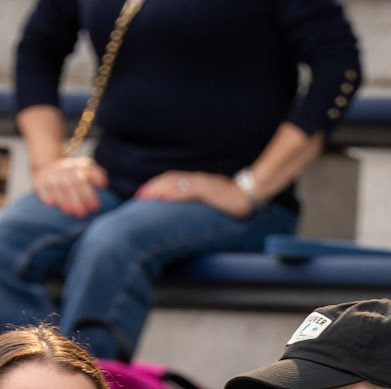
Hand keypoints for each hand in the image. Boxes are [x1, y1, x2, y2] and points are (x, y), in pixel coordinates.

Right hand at [34, 154, 107, 216]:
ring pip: (58, 186)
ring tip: (69, 212)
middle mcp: (64, 170)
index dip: (89, 193)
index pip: (84, 179)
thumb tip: (104, 182)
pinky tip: (51, 204)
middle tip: (83, 213)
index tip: (95, 207)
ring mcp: (52, 175)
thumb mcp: (86, 169)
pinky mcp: (40, 181)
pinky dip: (46, 195)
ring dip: (63, 199)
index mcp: (77, 167)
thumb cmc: (73, 173)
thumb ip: (96, 175)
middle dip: (77, 198)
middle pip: (71, 183)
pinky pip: (42, 187)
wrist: (48, 165)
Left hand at [135, 170, 253, 218]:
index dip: (157, 186)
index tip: (143, 194)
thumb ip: (199, 200)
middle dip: (153, 187)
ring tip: (146, 196)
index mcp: (198, 182)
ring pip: (176, 184)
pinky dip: (175, 193)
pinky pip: (189, 191)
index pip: (173, 180)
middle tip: (139, 196)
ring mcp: (203, 185)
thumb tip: (186, 207)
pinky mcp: (209, 192)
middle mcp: (198, 180)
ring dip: (159, 189)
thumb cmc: (233, 199)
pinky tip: (165, 197)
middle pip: (171, 180)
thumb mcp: (213, 199)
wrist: (251, 194)